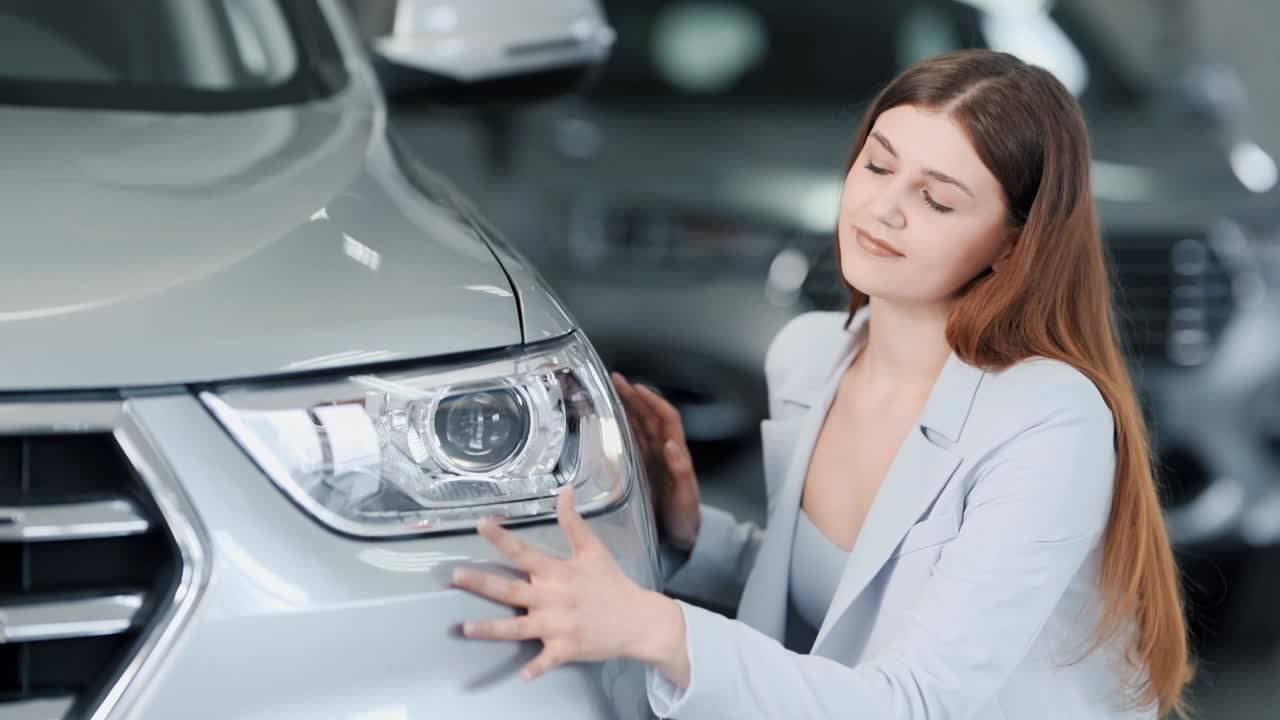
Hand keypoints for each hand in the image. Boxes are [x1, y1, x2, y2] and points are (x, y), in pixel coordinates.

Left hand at [452, 488, 687, 681]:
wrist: (638, 620)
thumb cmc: (611, 583)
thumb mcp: (594, 550)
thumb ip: (573, 522)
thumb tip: (564, 491)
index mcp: (558, 572)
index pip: (524, 552)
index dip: (501, 538)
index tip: (481, 524)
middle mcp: (554, 598)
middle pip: (511, 590)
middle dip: (482, 583)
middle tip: (456, 575)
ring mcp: (559, 626)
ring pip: (518, 629)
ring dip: (492, 630)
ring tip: (466, 628)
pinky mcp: (566, 649)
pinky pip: (546, 660)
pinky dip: (536, 668)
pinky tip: (523, 675)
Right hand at [610, 372, 701, 550]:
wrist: (683, 538)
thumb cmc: (686, 517)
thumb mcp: (686, 496)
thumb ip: (680, 471)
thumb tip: (672, 444)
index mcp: (676, 453)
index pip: (665, 419)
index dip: (652, 402)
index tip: (637, 388)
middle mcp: (664, 451)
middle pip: (650, 416)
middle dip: (635, 396)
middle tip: (616, 379)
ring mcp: (653, 458)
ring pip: (640, 425)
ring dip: (629, 406)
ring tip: (612, 390)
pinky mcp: (643, 468)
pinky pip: (633, 441)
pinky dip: (624, 426)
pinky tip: (613, 419)